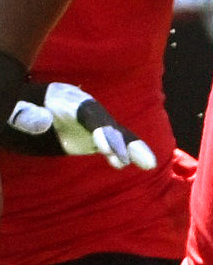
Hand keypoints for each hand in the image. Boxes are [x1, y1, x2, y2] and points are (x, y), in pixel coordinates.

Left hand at [1, 82, 154, 168]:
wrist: (12, 110)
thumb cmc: (11, 110)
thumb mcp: (13, 111)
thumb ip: (25, 115)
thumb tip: (45, 122)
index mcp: (62, 98)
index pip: (88, 113)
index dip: (100, 130)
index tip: (106, 149)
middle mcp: (81, 109)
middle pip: (106, 121)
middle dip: (121, 139)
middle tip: (126, 158)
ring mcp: (87, 124)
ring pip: (115, 133)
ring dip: (132, 148)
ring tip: (147, 165)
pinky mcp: (89, 138)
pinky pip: (113, 145)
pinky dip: (126, 153)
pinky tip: (140, 165)